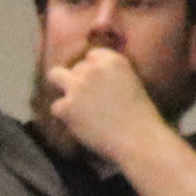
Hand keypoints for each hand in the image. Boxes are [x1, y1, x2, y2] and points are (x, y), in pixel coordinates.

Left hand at [48, 47, 183, 168]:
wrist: (139, 139)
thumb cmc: (140, 116)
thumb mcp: (130, 84)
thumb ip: (110, 76)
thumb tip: (87, 76)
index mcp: (114, 61)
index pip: (92, 56)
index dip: (93, 70)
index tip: (98, 84)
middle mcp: (94, 69)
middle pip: (75, 68)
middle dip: (80, 81)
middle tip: (90, 100)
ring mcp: (78, 86)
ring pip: (55, 75)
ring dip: (61, 86)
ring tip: (71, 101)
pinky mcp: (67, 106)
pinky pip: (56, 107)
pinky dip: (65, 116)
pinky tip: (80, 123)